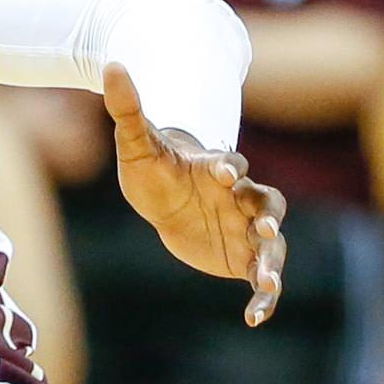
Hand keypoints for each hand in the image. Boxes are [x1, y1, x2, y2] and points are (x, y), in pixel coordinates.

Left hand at [104, 63, 286, 326]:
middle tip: (266, 229)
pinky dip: (265, 297)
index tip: (224, 171)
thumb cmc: (152, 166)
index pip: (230, 164)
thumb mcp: (135, 141)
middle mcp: (240, 197)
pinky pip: (263, 277)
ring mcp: (246, 227)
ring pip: (272, 244)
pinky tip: (256, 318)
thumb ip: (128, 108)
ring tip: (268, 280)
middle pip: (266, 203)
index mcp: (215, 169)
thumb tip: (111, 64)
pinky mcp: (244, 255)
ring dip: (273, 260)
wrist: (162, 197)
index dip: (229, 166)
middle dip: (268, 215)